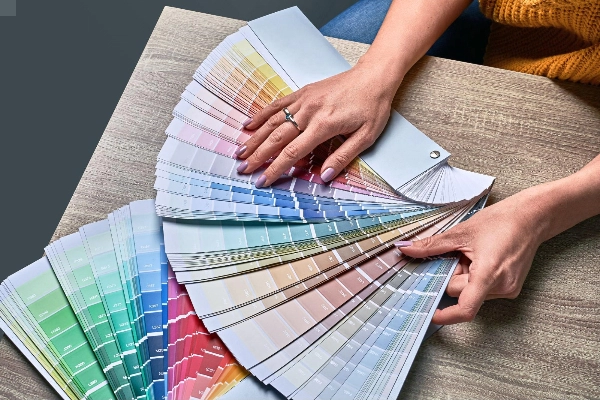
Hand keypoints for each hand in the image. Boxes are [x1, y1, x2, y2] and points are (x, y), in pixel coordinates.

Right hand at [235, 62, 399, 186]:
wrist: (374, 77)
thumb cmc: (372, 107)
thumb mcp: (365, 137)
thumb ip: (342, 157)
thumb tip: (323, 177)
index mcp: (323, 126)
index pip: (292, 153)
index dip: (274, 169)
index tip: (262, 181)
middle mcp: (309, 112)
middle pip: (276, 138)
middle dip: (258, 156)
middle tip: (243, 170)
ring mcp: (303, 100)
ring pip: (272, 122)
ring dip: (254, 138)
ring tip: (240, 152)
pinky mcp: (302, 92)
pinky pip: (277, 104)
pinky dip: (261, 115)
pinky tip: (249, 125)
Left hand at [398, 188, 548, 324]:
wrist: (531, 217)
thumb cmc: (500, 221)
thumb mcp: (461, 232)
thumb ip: (431, 245)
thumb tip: (406, 249)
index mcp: (488, 274)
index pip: (465, 308)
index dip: (444, 315)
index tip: (429, 314)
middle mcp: (501, 287)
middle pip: (461, 293)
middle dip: (451, 277)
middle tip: (452, 256)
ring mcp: (508, 289)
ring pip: (471, 292)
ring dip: (463, 277)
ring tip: (471, 254)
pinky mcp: (510, 288)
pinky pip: (482, 289)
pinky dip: (474, 278)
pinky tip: (479, 259)